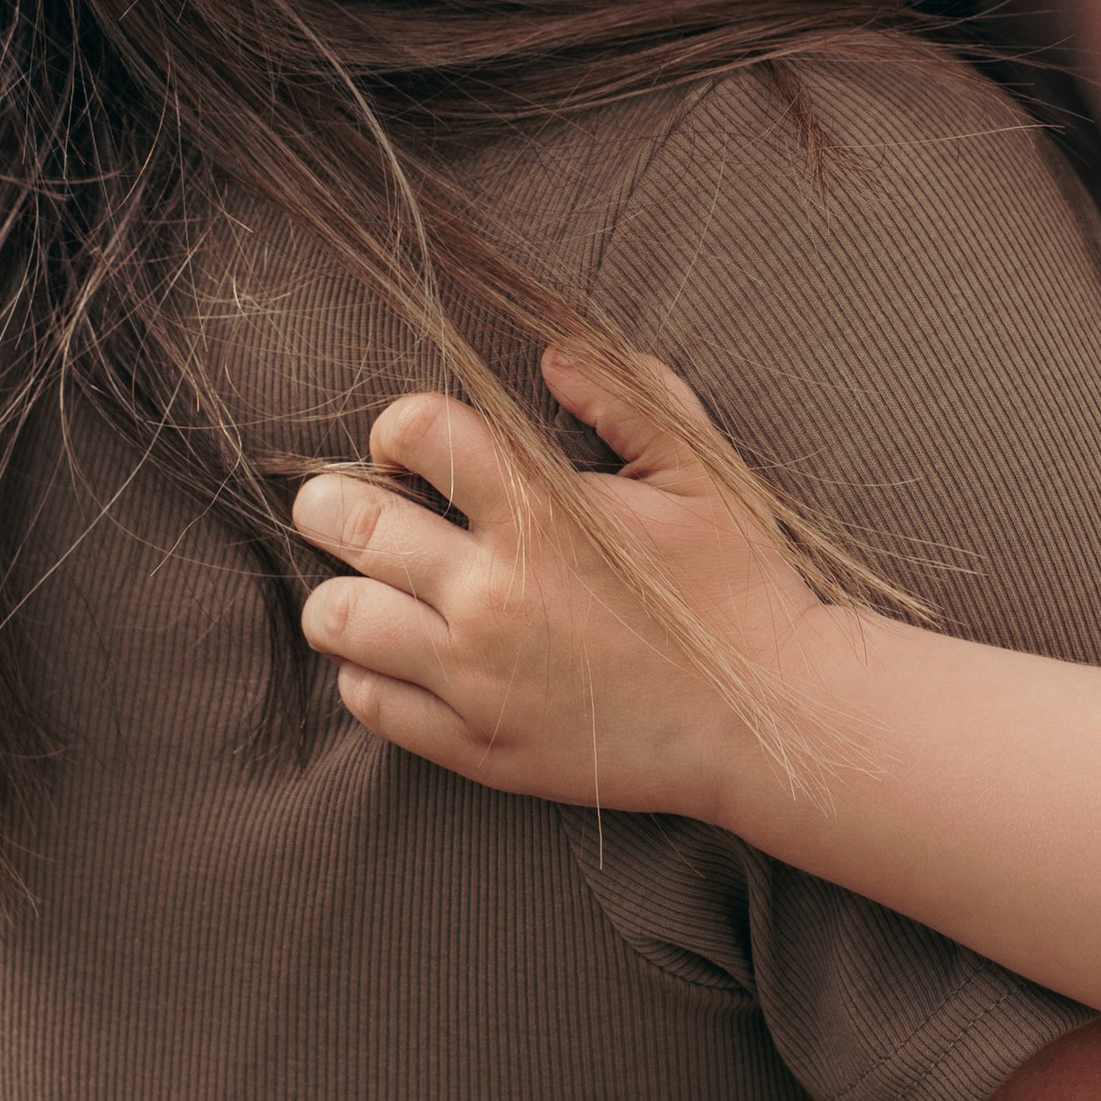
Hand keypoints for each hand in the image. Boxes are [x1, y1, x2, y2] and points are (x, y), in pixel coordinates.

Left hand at [289, 347, 838, 822]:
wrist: (772, 719)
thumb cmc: (739, 585)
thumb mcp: (700, 471)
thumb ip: (628, 396)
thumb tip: (552, 354)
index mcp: (542, 514)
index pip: (416, 434)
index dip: (397, 427)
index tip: (408, 446)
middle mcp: (493, 594)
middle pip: (351, 524)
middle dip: (328, 501)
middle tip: (337, 502)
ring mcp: (478, 677)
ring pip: (339, 620)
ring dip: (338, 589)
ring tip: (365, 580)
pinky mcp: (478, 746)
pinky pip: (370, 703)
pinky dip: (364, 669)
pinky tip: (398, 651)